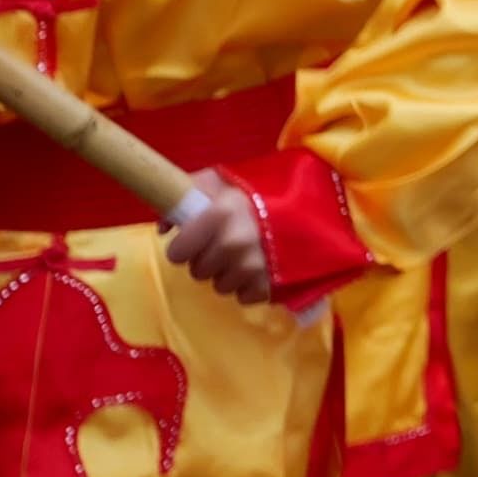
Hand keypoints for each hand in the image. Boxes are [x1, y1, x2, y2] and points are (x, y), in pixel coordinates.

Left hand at [158, 174, 274, 302]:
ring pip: (220, 286)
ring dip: (227, 274)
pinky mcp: (270, 283)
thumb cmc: (259, 189)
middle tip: (221, 245)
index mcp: (220, 213)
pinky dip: (249, 286)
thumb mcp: (222, 179)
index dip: (182, 247)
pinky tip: (258, 267)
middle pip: (198, 271)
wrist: (313, 198)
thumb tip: (164, 227)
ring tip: (242, 255)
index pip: (177, 253)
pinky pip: (244, 296)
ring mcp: (253, 265)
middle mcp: (234, 242)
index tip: (192, 241)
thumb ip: (189, 193)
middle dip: (206, 260)